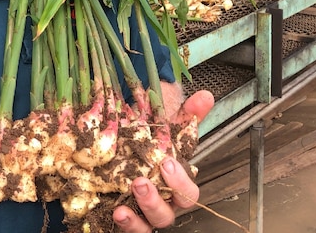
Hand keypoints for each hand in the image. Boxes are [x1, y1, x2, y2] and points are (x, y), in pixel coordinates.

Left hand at [112, 89, 214, 232]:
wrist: (121, 144)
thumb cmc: (149, 140)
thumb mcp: (166, 124)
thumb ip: (187, 114)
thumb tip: (205, 96)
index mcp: (175, 185)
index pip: (188, 193)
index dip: (180, 182)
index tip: (167, 163)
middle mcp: (160, 204)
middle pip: (166, 216)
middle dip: (154, 202)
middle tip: (140, 182)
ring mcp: (139, 214)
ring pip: (144, 228)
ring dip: (134, 221)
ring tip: (121, 208)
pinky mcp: (119, 218)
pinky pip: (122, 229)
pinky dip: (118, 224)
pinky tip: (110, 212)